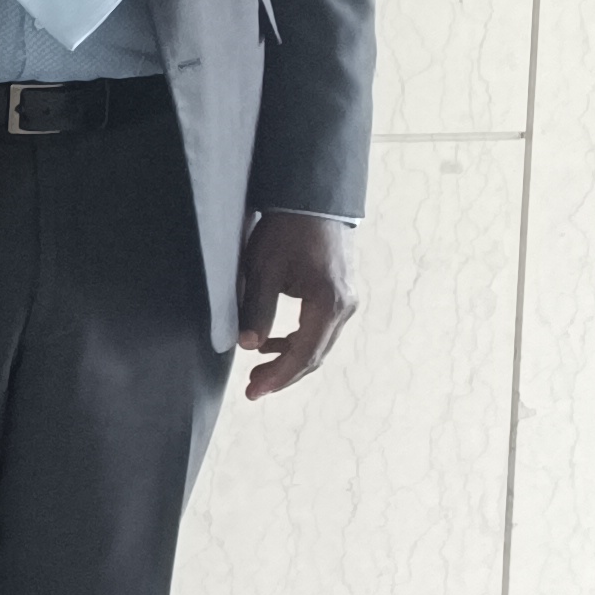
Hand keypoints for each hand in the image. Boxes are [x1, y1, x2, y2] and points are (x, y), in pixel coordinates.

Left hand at [235, 211, 360, 399]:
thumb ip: (257, 309)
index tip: (255, 392)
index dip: (279, 376)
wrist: (313, 202)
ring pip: (319, 344)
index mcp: (329, 304)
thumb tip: (248, 346)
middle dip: (284, 375)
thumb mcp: (263, 270)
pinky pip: (320, 329)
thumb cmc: (286, 232)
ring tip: (257, 370)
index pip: (305, 354)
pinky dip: (297, 341)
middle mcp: (345, 307)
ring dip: (289, 360)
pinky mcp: (340, 296)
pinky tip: (271, 344)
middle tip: (253, 389)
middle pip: (315, 355)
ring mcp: (346, 302)